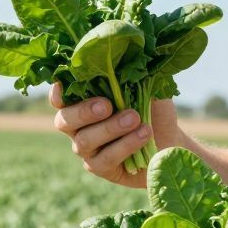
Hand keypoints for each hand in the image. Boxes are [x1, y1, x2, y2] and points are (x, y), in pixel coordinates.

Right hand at [51, 84, 180, 187]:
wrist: (171, 140)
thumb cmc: (154, 111)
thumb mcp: (146, 89)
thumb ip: (132, 77)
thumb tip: (125, 60)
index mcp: (83, 103)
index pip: (60, 99)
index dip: (57, 93)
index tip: (63, 86)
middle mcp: (78, 127)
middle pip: (64, 121)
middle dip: (84, 112)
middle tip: (106, 105)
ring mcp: (87, 149)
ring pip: (84, 141)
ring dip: (110, 128)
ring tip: (135, 118)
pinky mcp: (100, 168)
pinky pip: (105, 159)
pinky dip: (125, 145)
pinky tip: (143, 135)